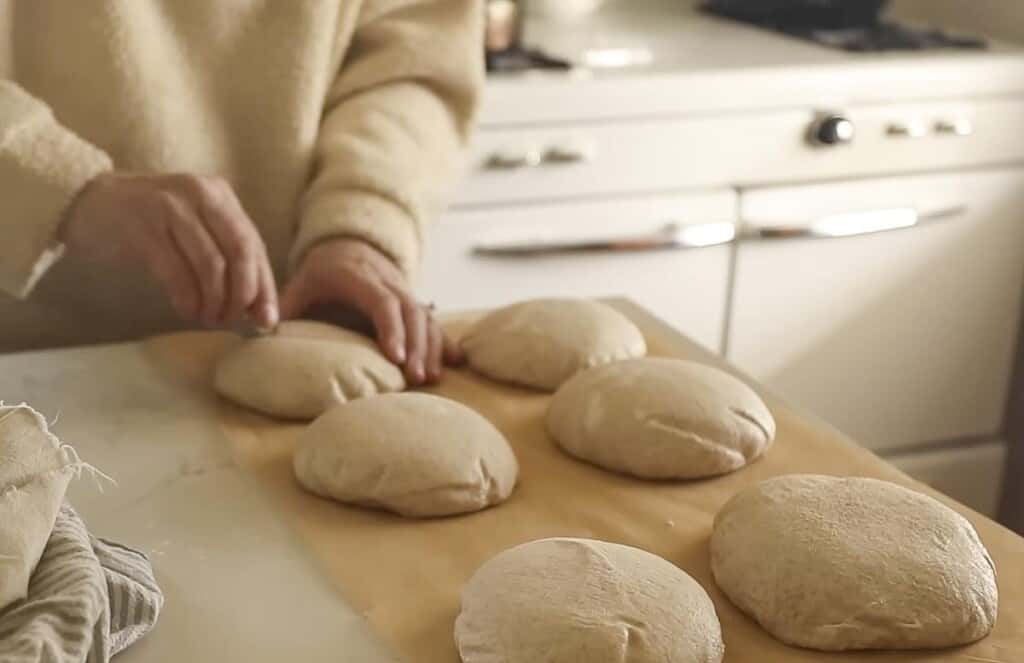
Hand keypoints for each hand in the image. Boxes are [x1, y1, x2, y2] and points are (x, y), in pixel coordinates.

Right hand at [62, 172, 277, 327]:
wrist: (87, 201)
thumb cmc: (150, 223)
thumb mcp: (195, 229)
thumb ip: (227, 258)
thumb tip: (260, 309)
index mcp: (220, 195)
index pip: (254, 244)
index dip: (264, 286)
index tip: (266, 319)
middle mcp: (200, 194)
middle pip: (240, 252)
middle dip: (242, 294)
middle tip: (232, 320)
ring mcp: (171, 207)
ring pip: (211, 264)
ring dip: (214, 301)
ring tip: (208, 318)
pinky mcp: (143, 226)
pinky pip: (177, 272)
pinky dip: (188, 298)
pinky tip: (187, 311)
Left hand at [280, 238, 461, 384]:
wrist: (348, 245)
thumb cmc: (321, 273)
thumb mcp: (300, 284)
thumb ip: (284, 308)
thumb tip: (262, 332)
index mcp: (360, 277)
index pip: (382, 302)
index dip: (391, 329)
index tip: (395, 356)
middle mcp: (389, 282)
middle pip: (411, 312)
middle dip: (417, 345)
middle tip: (416, 378)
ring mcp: (405, 291)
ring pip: (426, 317)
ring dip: (432, 347)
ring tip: (431, 378)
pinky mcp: (413, 302)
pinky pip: (434, 320)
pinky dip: (445, 340)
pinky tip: (456, 361)